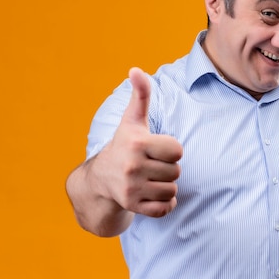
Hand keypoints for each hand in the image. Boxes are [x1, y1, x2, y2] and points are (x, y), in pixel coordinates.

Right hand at [96, 67, 182, 217]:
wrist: (100, 178)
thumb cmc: (124, 144)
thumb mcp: (132, 120)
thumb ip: (140, 95)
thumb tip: (136, 69)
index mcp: (138, 143)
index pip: (178, 150)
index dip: (170, 150)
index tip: (155, 149)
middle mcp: (133, 166)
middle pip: (176, 171)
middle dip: (167, 169)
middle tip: (150, 165)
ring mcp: (132, 188)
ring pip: (172, 190)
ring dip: (164, 186)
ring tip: (148, 179)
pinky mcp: (133, 206)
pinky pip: (165, 209)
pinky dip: (163, 205)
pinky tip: (150, 194)